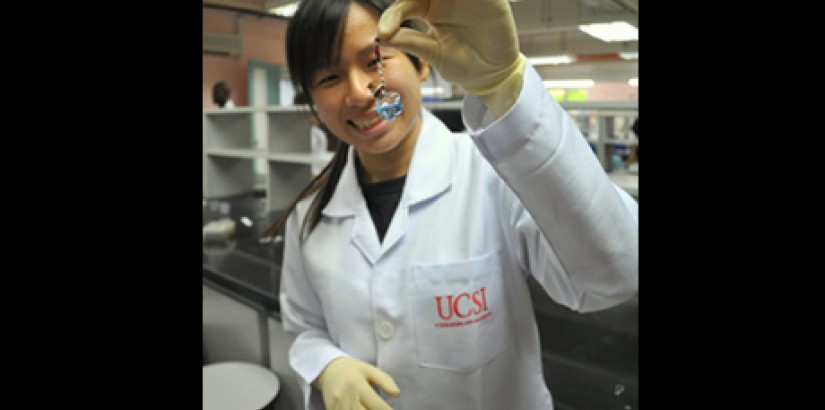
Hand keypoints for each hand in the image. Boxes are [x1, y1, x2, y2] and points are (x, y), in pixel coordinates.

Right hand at [314, 356, 399, 409]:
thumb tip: (397, 394)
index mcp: (357, 384)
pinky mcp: (331, 409)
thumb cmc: (353, 370)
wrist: (328, 369)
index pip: (377, 405)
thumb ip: (385, 381)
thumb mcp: (370, 370)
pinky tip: (360, 409)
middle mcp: (346, 396)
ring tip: (371, 409)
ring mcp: (337, 405)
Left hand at [378, 0, 526, 116]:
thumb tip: (379, 37)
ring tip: (438, 1)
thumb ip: (409, 41)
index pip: (404, 3)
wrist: (491, 74)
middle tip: (412, 3)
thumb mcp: (433, 53)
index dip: (393, 16)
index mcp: (425, 7)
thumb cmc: (460, 63)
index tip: (385, 33)